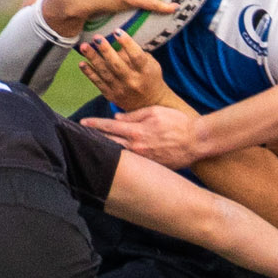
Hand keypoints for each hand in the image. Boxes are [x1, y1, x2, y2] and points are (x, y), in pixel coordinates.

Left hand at [78, 31, 170, 108]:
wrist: (149, 103)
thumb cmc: (149, 77)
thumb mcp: (150, 64)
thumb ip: (136, 54)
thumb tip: (116, 41)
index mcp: (145, 71)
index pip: (136, 56)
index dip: (127, 43)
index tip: (117, 31)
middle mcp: (133, 81)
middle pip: (117, 65)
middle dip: (106, 50)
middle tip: (96, 37)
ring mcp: (121, 90)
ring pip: (105, 73)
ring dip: (93, 59)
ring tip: (84, 46)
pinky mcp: (111, 95)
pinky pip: (98, 83)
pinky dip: (89, 73)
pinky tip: (81, 63)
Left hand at [83, 105, 204, 169]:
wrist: (197, 142)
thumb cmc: (178, 123)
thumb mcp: (155, 111)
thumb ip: (134, 114)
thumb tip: (117, 117)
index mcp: (136, 131)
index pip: (109, 126)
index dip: (94, 124)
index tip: (82, 123)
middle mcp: (136, 147)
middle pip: (109, 142)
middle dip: (94, 138)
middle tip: (81, 136)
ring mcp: (143, 159)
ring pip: (118, 153)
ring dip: (106, 149)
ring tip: (94, 145)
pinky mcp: (150, 166)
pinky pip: (132, 161)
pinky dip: (122, 157)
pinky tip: (115, 156)